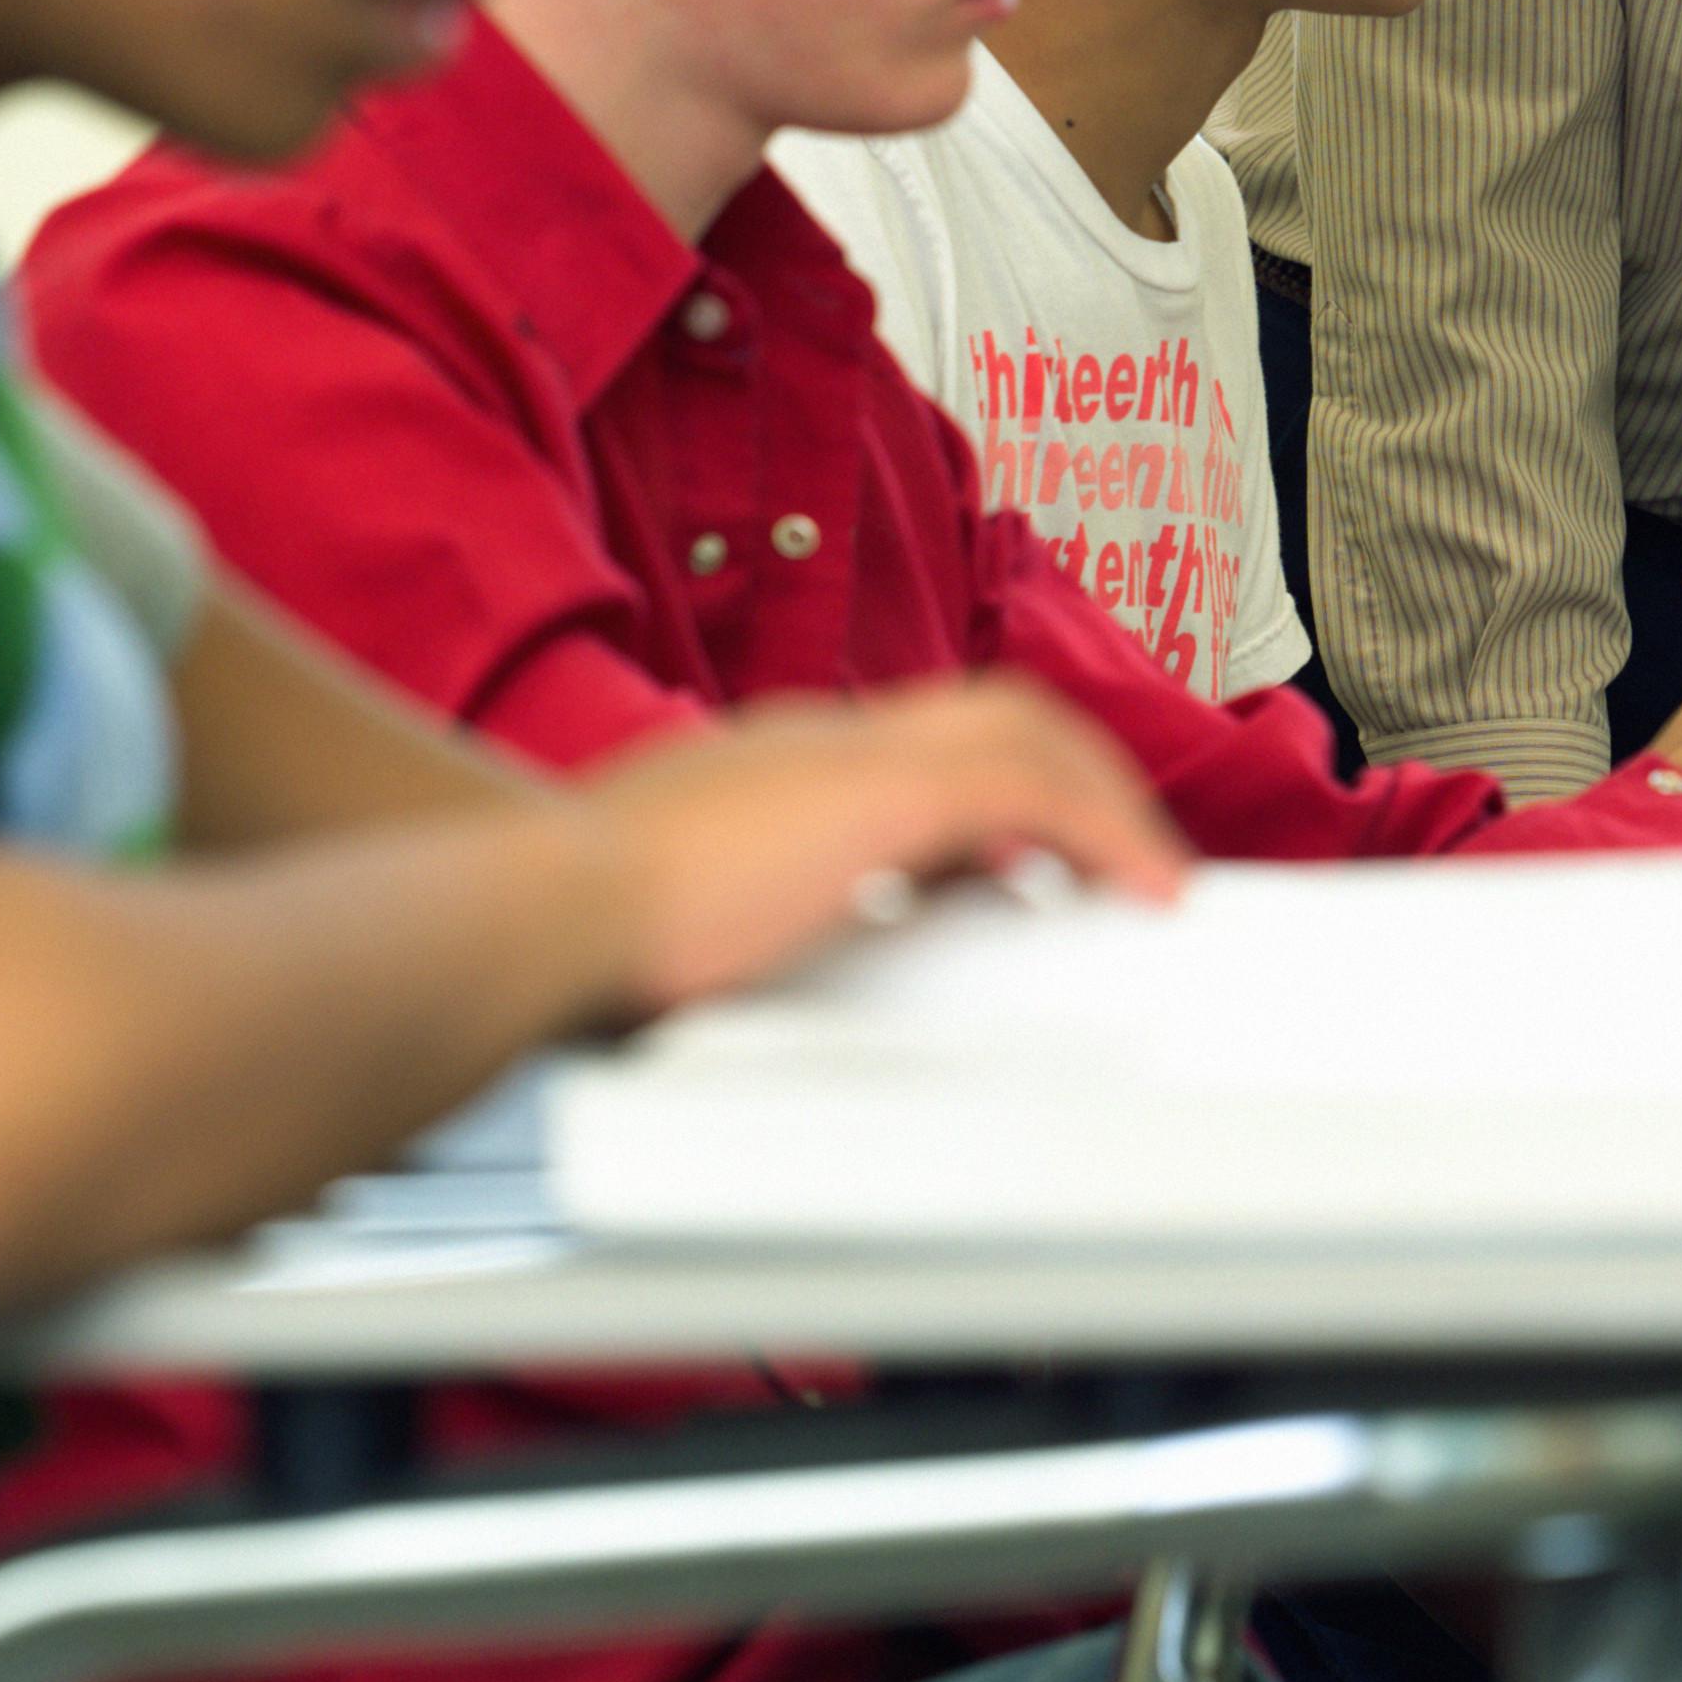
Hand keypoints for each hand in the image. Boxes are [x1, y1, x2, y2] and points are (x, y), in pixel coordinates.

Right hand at [577, 680, 1188, 1012]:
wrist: (533, 913)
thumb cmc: (566, 938)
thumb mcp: (667, 914)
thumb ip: (726, 917)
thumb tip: (737, 968)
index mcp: (770, 760)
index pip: (911, 743)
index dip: (983, 786)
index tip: (1020, 852)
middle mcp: (821, 735)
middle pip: (988, 713)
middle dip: (1064, 771)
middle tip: (1116, 847)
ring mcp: (857, 754)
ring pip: (1028, 735)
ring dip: (1099, 796)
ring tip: (1148, 869)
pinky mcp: (895, 797)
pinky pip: (1043, 796)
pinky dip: (1105, 834)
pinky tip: (1144, 888)